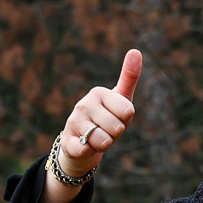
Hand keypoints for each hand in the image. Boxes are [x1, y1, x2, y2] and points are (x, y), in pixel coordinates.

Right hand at [57, 50, 141, 178]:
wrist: (82, 146)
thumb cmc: (106, 120)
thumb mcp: (121, 99)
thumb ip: (129, 77)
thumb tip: (135, 50)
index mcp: (98, 92)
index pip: (128, 111)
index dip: (125, 121)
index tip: (115, 118)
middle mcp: (83, 103)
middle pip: (118, 128)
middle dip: (115, 134)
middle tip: (105, 130)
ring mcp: (74, 122)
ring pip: (104, 141)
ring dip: (104, 144)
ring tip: (95, 138)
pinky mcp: (67, 141)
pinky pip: (87, 150)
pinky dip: (90, 152)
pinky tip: (84, 146)